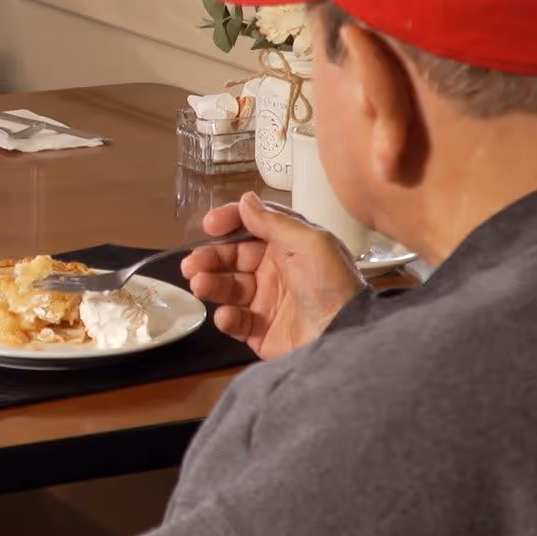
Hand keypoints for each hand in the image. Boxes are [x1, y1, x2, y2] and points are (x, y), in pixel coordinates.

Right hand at [180, 192, 364, 359]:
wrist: (344, 336)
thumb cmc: (332, 285)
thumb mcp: (310, 243)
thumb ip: (275, 222)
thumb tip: (246, 199)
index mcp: (289, 245)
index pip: (253, 226)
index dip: (230, 221)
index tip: (210, 225)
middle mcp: (275, 270)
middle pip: (233, 258)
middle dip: (210, 258)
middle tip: (192, 264)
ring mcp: (266, 301)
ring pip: (228, 288)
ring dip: (211, 285)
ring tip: (200, 285)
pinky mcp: (260, 331)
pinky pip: (235, 321)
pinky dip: (227, 318)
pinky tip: (228, 316)